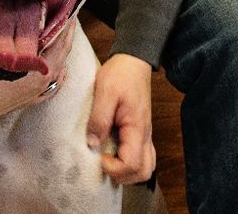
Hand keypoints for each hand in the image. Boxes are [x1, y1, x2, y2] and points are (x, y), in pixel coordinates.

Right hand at [0, 18, 75, 122]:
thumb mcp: (2, 50)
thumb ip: (18, 36)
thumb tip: (27, 18)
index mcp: (41, 69)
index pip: (61, 43)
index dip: (67, 26)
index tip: (70, 11)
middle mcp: (45, 82)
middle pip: (62, 55)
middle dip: (65, 36)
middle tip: (67, 19)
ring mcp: (39, 93)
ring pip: (58, 69)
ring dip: (60, 53)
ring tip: (60, 37)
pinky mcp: (30, 100)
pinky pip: (52, 85)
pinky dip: (58, 74)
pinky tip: (58, 70)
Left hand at [86, 53, 155, 183]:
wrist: (133, 62)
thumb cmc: (120, 74)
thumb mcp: (105, 92)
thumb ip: (99, 118)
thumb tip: (92, 142)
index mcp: (137, 128)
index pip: (133, 164)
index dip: (115, 168)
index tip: (98, 156)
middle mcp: (145, 135)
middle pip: (143, 172)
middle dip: (122, 175)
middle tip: (102, 162)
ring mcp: (144, 134)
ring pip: (145, 166)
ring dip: (127, 171)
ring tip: (107, 159)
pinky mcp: (140, 130)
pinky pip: (141, 155)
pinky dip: (129, 161)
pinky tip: (112, 151)